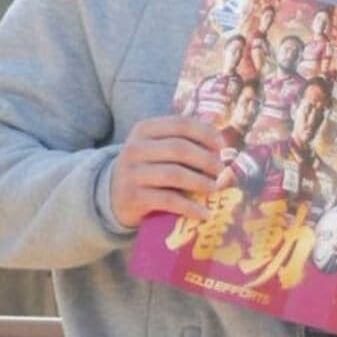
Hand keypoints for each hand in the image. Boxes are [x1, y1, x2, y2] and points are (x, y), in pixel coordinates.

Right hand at [109, 115, 224, 227]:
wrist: (112, 195)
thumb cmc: (148, 168)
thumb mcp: (158, 148)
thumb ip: (185, 142)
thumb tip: (224, 149)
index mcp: (145, 129)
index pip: (181, 124)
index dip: (207, 133)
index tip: (223, 146)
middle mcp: (135, 148)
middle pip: (180, 149)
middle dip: (207, 160)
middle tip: (223, 172)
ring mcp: (132, 173)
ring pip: (175, 174)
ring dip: (201, 182)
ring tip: (216, 188)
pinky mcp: (133, 197)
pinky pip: (168, 200)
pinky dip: (190, 207)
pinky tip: (204, 212)